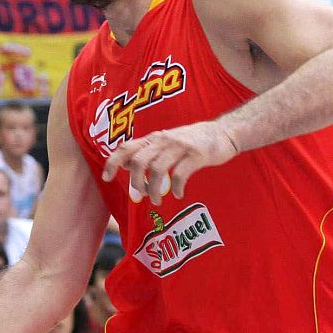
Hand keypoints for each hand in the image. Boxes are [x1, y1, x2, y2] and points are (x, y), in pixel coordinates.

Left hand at [101, 120, 238, 204]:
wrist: (225, 131)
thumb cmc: (193, 140)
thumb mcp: (167, 141)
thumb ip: (148, 150)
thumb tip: (124, 163)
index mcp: (155, 138)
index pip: (126, 148)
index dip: (113, 162)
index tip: (106, 178)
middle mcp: (164, 140)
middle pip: (138, 162)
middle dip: (136, 182)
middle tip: (143, 195)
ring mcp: (180, 147)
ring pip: (157, 170)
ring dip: (154, 190)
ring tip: (158, 200)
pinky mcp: (197, 155)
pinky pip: (179, 175)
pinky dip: (176, 189)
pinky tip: (179, 195)